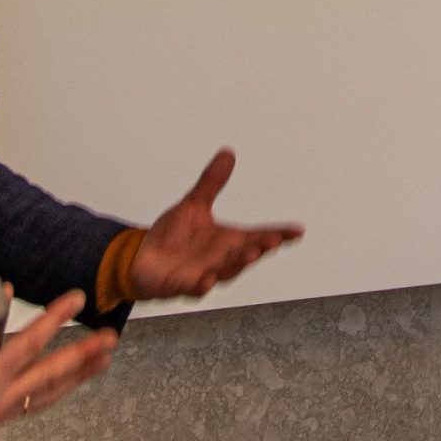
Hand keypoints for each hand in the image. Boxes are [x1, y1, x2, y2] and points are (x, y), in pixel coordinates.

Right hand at [0, 289, 113, 440]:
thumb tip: (4, 292)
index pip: (30, 344)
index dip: (55, 318)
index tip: (76, 298)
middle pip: (50, 377)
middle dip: (83, 356)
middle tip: (110, 338)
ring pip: (47, 396)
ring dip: (76, 376)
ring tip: (102, 359)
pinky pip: (32, 404)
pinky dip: (53, 390)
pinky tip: (67, 380)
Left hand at [130, 148, 303, 299]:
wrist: (142, 258)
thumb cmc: (173, 236)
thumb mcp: (194, 205)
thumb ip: (212, 183)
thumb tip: (228, 152)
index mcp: (228, 241)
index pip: (258, 236)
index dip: (279, 234)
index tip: (298, 230)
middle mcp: (221, 259)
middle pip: (247, 254)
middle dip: (261, 248)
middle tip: (274, 240)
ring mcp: (204, 274)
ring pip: (226, 271)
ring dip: (239, 264)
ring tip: (251, 254)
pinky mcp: (182, 286)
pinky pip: (195, 288)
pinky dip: (203, 285)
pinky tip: (208, 279)